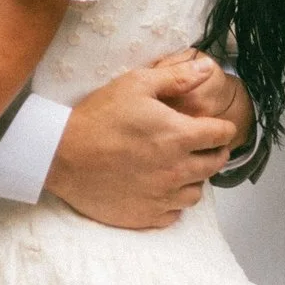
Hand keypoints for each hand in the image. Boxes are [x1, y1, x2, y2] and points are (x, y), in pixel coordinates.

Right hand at [43, 54, 242, 232]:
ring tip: (182, 168)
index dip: (222, 128)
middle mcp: (177, 170)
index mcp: (179, 136)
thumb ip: (176, 77)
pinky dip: (173, 202)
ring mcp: (162, 196)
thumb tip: (207, 69)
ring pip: (197, 193)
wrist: (62, 156)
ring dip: (195, 179)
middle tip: (204, 146)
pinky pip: (174, 214)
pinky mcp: (146, 216)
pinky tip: (161, 188)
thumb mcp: (136, 84)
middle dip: (215, 153)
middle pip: (214, 165)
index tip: (216, 127)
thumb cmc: (98, 117)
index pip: (221, 135)